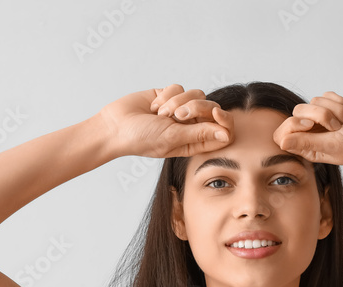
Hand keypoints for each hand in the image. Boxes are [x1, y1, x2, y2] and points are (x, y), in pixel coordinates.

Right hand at [97, 84, 233, 158]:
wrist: (115, 125)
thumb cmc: (142, 139)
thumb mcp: (172, 138)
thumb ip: (200, 134)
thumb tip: (227, 134)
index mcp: (195, 142)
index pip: (223, 131)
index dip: (224, 120)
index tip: (216, 113)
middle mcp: (191, 126)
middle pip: (212, 108)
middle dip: (197, 107)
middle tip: (178, 115)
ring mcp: (180, 109)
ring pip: (197, 94)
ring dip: (177, 102)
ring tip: (160, 114)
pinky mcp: (169, 95)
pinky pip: (179, 87)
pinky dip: (165, 95)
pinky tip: (153, 106)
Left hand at [272, 91, 342, 166]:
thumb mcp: (333, 146)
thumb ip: (306, 143)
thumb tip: (281, 142)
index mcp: (308, 148)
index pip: (283, 134)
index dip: (292, 125)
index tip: (310, 126)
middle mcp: (312, 132)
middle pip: (297, 112)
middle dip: (318, 115)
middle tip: (336, 127)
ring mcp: (323, 117)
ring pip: (313, 101)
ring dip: (334, 110)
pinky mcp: (334, 104)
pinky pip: (327, 94)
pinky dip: (340, 102)